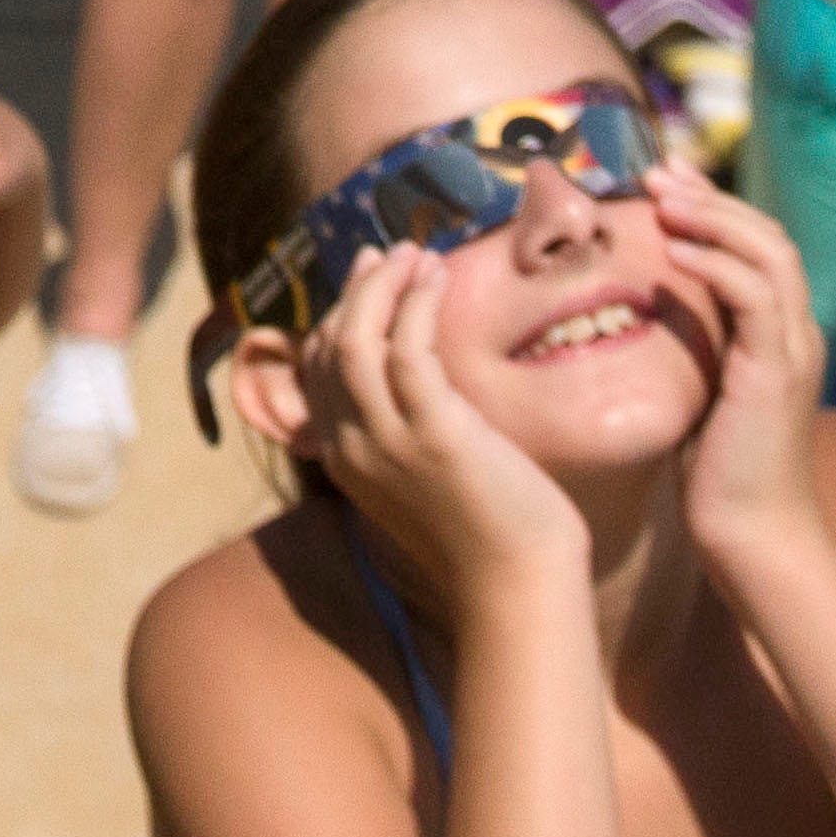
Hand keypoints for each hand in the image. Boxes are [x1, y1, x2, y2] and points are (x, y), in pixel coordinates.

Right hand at [299, 249, 590, 601]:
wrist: (517, 583)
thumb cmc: (488, 531)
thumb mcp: (427, 476)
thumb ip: (409, 430)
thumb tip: (421, 376)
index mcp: (343, 459)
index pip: (318, 368)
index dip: (341, 312)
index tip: (373, 276)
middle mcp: (351, 448)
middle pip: (331, 345)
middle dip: (359, 289)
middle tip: (394, 253)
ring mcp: (388, 442)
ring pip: (357, 339)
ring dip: (384, 287)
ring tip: (417, 255)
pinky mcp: (434, 434)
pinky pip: (408, 350)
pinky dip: (418, 304)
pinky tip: (440, 280)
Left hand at [649, 166, 833, 579]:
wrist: (755, 538)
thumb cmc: (718, 476)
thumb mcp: (698, 394)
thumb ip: (689, 344)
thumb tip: (648, 296)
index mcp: (778, 336)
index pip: (756, 248)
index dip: (713, 208)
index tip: (662, 181)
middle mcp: (795, 333)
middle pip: (767, 236)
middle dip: (710, 197)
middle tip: (657, 170)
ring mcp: (792, 351)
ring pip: (769, 254)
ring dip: (714, 218)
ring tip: (663, 197)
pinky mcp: (777, 374)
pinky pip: (756, 300)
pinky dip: (719, 266)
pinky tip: (678, 251)